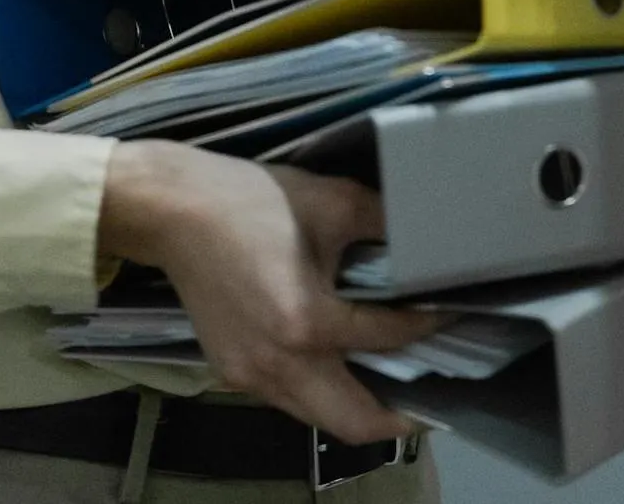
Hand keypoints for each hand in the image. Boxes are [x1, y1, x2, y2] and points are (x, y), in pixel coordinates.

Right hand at [98, 141, 442, 444]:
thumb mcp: (330, 201)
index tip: (452, 314)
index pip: (387, 339)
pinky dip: (320, 390)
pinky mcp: (231, 372)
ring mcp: (250, 376)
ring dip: (357, 406)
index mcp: (307, 323)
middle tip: (429, 392)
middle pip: (355, 423)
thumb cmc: (249, 201)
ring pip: (318, 417)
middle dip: (399, 415)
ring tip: (388, 376)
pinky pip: (288, 399)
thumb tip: (424, 237)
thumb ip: (384, 224)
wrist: (170, 209)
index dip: (428, 327)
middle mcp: (280, 364)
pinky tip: (336, 359)